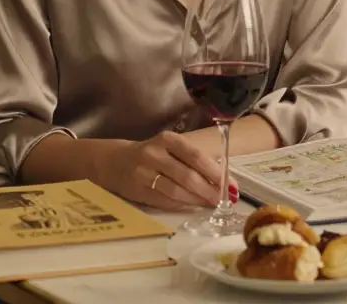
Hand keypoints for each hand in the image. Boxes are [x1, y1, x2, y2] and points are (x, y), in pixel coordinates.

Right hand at [97, 131, 236, 210]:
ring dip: (197, 200)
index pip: (196, 156)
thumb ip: (195, 161)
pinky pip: (165, 200)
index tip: (231, 185)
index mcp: (168, 140)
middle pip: (188, 176)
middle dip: (210, 190)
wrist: (115, 162)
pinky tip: (193, 206)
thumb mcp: (171, 149)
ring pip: (177, 190)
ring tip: (211, 204)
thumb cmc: (153, 155)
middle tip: (224, 200)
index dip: (216, 172)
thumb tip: (225, 180)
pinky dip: (182, 205)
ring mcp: (145, 173)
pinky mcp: (139, 190)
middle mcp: (155, 154)